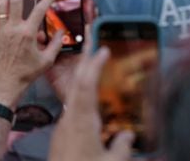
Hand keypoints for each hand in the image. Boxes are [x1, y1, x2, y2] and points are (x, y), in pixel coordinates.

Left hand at [0, 0, 62, 107]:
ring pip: (2, 5)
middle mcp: (13, 29)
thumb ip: (55, 45)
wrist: (6, 83)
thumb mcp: (47, 61)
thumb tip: (60, 33)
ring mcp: (1, 31)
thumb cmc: (26, 74)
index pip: (40, 10)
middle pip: (17, 1)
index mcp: (28, 34)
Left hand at [49, 46, 133, 160]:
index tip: (101, 49)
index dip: (93, 66)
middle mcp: (70, 120)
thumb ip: (121, 148)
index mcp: (82, 123)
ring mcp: (64, 127)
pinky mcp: (62, 136)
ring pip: (73, 96)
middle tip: (92, 41)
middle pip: (77, 84)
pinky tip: (87, 96)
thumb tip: (128, 136)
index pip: (86, 86)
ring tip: (91, 61)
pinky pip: (72, 109)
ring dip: (82, 77)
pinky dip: (80, 95)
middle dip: (85, 61)